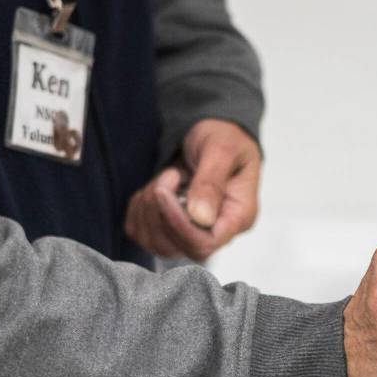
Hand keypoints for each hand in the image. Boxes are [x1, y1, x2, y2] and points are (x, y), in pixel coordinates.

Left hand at [125, 119, 260, 260]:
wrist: (210, 128)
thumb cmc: (223, 136)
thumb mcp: (221, 149)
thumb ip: (211, 183)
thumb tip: (201, 218)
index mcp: (238, 217)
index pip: (205, 243)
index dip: (177, 223)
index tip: (164, 191)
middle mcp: (217, 231)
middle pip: (178, 247)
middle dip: (159, 211)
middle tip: (168, 175)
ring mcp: (193, 232)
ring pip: (157, 244)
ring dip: (147, 210)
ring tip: (163, 178)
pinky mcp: (171, 227)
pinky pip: (142, 234)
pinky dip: (138, 211)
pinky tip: (153, 189)